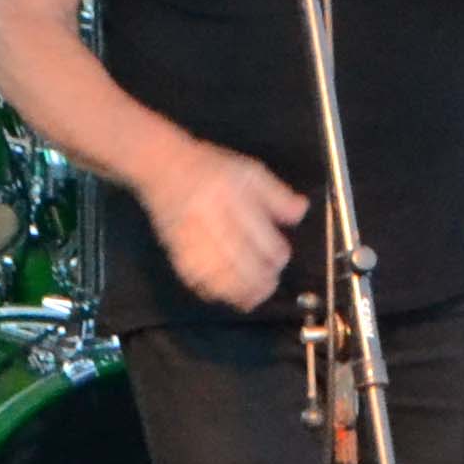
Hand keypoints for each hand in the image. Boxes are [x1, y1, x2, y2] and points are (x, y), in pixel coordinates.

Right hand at [144, 148, 308, 311]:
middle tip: (270, 286)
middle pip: (237, 258)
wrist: (162, 165)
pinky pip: (192, 275)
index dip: (274, 253)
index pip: (258, 233)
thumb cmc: (211, 168)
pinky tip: (223, 294)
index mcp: (232, 194)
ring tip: (251, 298)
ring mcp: (189, 233)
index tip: (281, 260)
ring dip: (236, 291)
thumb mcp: (250, 171)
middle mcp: (209, 215)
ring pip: (214, 272)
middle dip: (258, 279)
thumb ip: (277, 195)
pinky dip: (209, 289)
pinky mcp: (173, 246)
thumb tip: (300, 214)